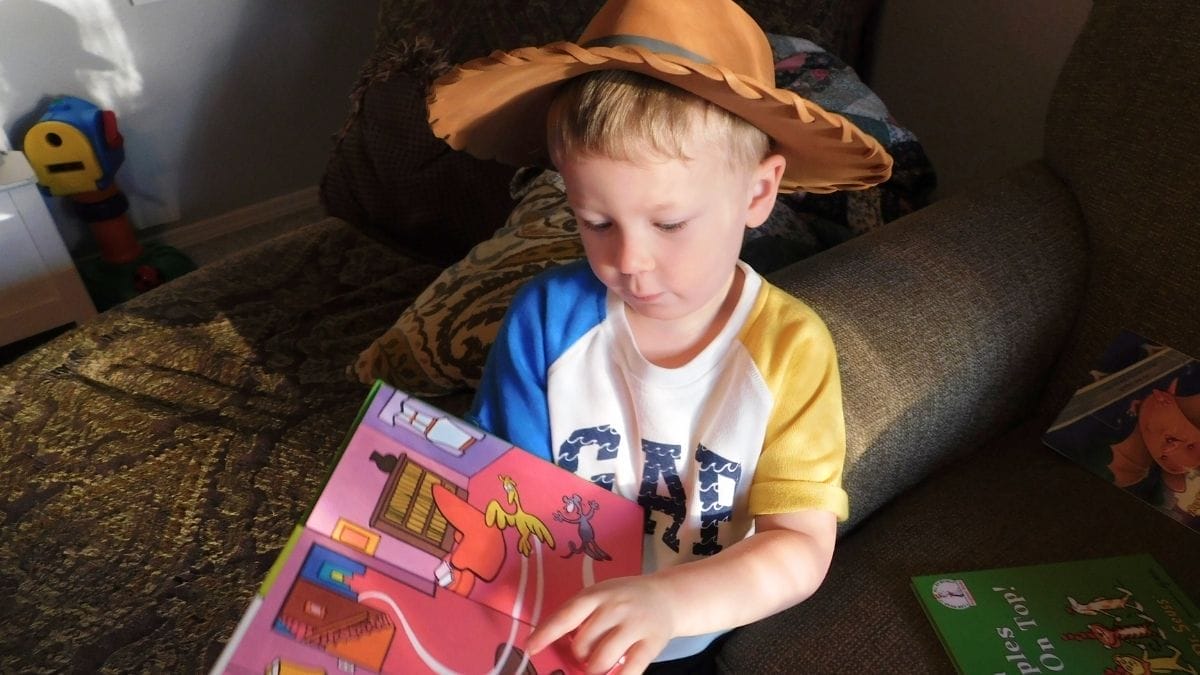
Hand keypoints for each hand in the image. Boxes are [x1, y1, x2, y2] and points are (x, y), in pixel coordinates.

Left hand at [527, 574, 673, 673]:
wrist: (666, 596)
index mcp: (596, 595)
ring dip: (594, 669)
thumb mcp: (600, 596)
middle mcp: (615, 608)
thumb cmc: (623, 599)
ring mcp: (634, 625)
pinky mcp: (652, 643)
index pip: (566, 615)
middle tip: (585, 654)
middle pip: (583, 643)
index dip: (546, 633)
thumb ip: (578, 615)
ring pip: (602, 660)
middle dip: (578, 656)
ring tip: (598, 664)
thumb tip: (552, 644)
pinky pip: (630, 670)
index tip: (530, 649)